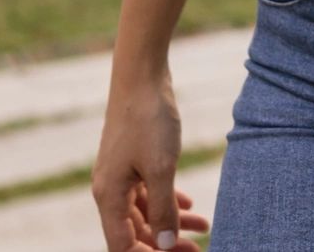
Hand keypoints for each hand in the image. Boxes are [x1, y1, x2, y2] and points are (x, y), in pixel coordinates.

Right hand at [94, 72, 213, 250]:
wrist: (142, 78)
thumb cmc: (149, 121)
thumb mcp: (161, 168)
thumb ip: (163, 208)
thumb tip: (165, 245)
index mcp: (108, 197)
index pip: (122, 245)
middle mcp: (110, 190)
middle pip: (136, 231)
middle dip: (165, 243)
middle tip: (198, 249)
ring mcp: (121, 175)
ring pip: (146, 211)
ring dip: (173, 222)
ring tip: (205, 229)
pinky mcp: (134, 160)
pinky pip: (149, 191)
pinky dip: (169, 201)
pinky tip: (190, 207)